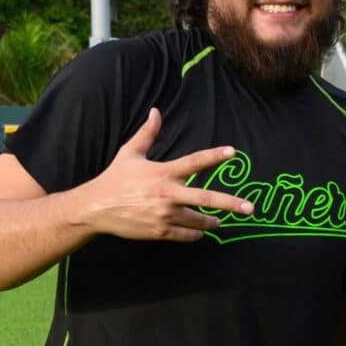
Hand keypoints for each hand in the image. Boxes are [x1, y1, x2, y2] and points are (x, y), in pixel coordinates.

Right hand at [77, 107, 253, 240]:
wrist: (95, 208)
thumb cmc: (115, 178)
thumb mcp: (130, 153)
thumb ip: (147, 134)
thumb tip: (155, 111)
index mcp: (163, 172)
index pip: (194, 162)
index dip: (214, 156)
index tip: (233, 153)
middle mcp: (167, 194)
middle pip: (206, 198)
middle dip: (231, 204)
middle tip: (250, 208)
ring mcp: (164, 215)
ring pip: (199, 221)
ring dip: (212, 222)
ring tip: (218, 221)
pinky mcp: (160, 232)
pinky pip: (186, 235)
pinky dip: (195, 233)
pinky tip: (199, 231)